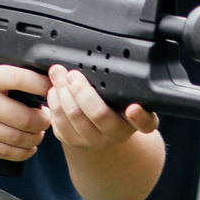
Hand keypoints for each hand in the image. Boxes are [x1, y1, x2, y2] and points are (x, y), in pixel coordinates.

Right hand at [0, 59, 48, 159]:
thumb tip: (45, 82)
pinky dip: (23, 152)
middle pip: (24, 118)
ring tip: (38, 132)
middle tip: (46, 118)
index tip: (52, 91)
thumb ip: (11, 75)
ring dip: (35, 138)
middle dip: (43, 121)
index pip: (22, 81)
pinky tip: (28, 146)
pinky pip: (5, 152)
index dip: (43, 87)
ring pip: (17, 139)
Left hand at [42, 66, 156, 145]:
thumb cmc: (112, 103)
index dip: (140, 117)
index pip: (145, 123)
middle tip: (73, 74)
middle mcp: (117, 134)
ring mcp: (94, 141)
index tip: (133, 108)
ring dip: (62, 92)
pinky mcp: (73, 141)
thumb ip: (121, 81)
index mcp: (135, 120)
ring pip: (74, 117)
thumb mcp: (123, 93)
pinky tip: (54, 91)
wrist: (98, 127)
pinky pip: (59, 124)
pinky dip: (54, 103)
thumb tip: (108, 58)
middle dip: (81, 90)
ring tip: (58, 75)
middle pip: (98, 114)